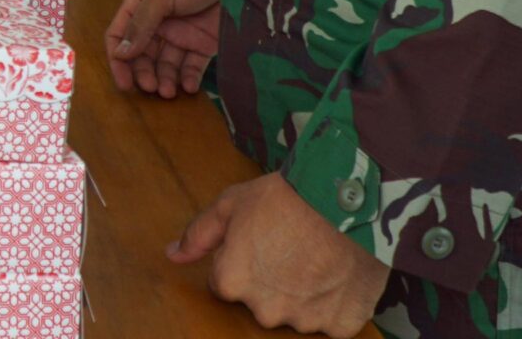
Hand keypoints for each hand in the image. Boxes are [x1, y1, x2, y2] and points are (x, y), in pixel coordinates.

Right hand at [105, 0, 222, 98]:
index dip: (118, 60)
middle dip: (144, 73)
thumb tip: (120, 54)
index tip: (123, 83)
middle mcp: (157, 23)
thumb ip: (141, 25)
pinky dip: (189, 79)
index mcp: (139, 6)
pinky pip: (192, 66)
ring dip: (165, 79)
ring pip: (166, 64)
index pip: (120, 36)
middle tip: (151, 87)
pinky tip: (189, 87)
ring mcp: (181, 34)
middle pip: (143, 55)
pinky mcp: (204, 43)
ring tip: (169, 92)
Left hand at [171, 174, 390, 336]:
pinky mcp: (342, 325)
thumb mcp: (231, 204)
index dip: (240, 262)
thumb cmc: (286, 198)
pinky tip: (339, 275)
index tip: (259, 244)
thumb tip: (173, 254)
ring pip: (297, 314)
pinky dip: (336, 304)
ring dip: (305, 295)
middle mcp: (265, 310)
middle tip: (290, 249)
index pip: (224, 285)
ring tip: (318, 258)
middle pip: (261, 303)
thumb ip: (199, 234)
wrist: (348, 201)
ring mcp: (305, 321)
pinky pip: (333, 321)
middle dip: (271, 283)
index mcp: (233, 283)